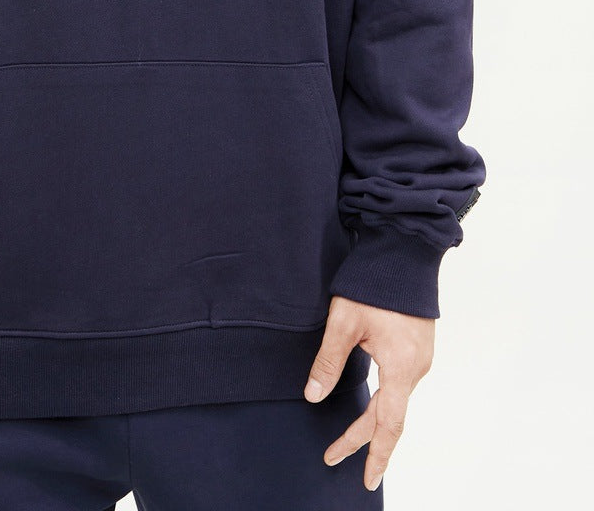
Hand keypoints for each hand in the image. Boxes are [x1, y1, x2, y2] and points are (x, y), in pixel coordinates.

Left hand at [304, 295, 434, 491]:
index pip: (388, 424)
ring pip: (395, 399)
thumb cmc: (374, 285)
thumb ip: (328, 362)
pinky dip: (384, 401)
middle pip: (389, 415)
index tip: (367, 480)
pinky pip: (400, 383)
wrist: (404, 253)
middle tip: (333, 455)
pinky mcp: (418, 347)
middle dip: (362, 439)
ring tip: (350, 436)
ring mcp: (420, 357)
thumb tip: (313, 396)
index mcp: (400, 367)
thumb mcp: (343, 324)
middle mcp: (415, 368)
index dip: (374, 453)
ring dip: (373, 419)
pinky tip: (373, 403)